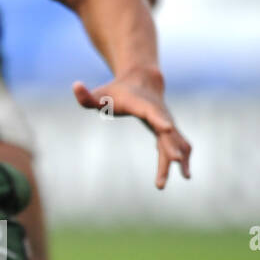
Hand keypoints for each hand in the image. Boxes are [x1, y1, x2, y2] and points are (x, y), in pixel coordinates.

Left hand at [72, 68, 190, 188]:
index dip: (159, 119)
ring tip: (184, 178)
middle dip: (172, 146)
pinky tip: (185, 173)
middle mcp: (160, 114)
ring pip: (177, 141)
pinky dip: (185, 157)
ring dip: (181, 158)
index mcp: (143, 105)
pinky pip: (181, 144)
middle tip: (175, 161)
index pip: (152, 112)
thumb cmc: (117, 91)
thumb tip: (75, 85)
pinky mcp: (171, 130)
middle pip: (168, 132)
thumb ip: (86, 96)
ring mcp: (168, 122)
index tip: (167, 127)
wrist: (143, 82)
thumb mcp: (100, 94)